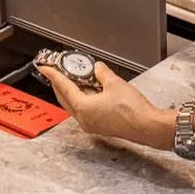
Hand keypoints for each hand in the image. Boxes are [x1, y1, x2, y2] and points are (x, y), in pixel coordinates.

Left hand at [38, 63, 174, 149]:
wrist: (148, 126)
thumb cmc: (133, 111)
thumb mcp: (115, 83)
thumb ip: (102, 73)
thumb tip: (97, 68)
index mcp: (83, 108)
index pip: (63, 87)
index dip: (53, 74)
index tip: (46, 67)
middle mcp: (84, 119)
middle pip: (65, 98)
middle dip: (60, 83)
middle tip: (59, 70)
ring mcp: (91, 124)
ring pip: (74, 104)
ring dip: (73, 90)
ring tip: (77, 76)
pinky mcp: (100, 126)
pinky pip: (85, 110)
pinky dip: (84, 98)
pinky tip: (91, 89)